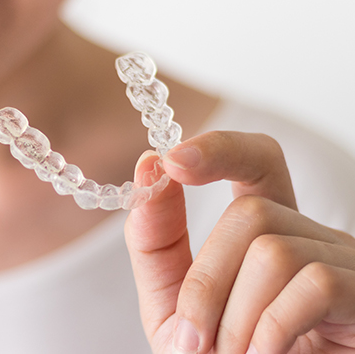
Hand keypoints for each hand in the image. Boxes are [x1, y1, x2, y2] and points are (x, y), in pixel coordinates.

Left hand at [125, 131, 354, 353]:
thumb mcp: (174, 303)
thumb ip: (157, 242)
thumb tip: (148, 166)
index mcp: (267, 233)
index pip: (258, 162)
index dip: (221, 149)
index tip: (171, 161)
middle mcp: (310, 238)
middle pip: (250, 213)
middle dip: (206, 282)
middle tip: (195, 341)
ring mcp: (344, 264)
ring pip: (273, 251)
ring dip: (235, 318)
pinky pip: (314, 284)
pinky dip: (272, 329)